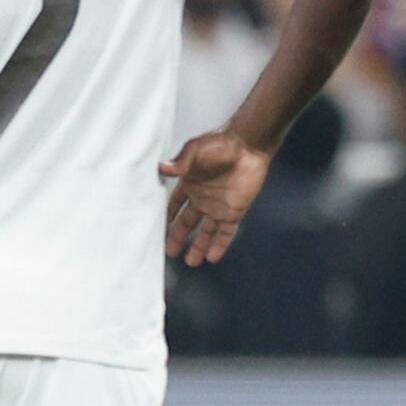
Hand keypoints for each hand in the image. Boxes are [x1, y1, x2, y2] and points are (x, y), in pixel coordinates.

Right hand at [162, 130, 272, 265]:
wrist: (249, 146)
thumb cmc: (221, 143)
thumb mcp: (196, 150)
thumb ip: (181, 162)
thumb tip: (162, 168)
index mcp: (190, 184)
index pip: (174, 206)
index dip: (167, 218)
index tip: (156, 231)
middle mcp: (202, 198)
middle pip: (188, 223)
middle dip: (178, 237)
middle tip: (170, 252)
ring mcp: (218, 206)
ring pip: (206, 232)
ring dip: (198, 246)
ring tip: (191, 262)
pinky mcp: (235, 211)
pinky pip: (226, 232)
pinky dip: (220, 245)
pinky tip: (212, 257)